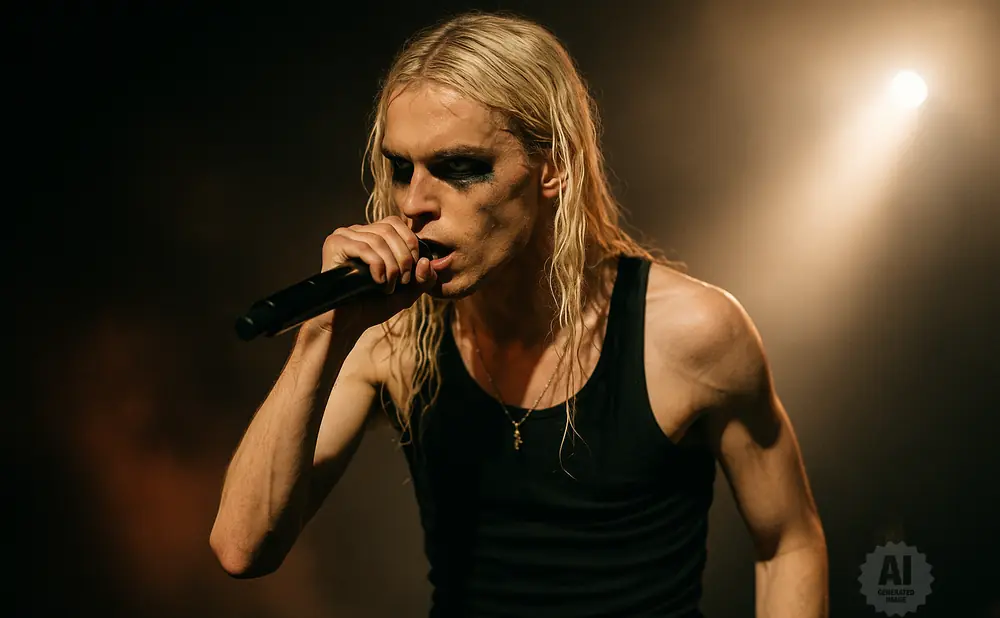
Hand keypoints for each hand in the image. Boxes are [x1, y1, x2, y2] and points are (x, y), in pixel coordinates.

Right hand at [307, 216, 437, 335]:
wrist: (347, 324)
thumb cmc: (373, 306)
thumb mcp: (407, 291)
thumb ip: (424, 278)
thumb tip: (427, 261)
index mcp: (370, 235)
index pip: (394, 222)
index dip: (409, 242)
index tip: (412, 269)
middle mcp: (355, 232)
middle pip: (388, 230)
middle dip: (403, 257)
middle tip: (402, 281)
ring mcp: (343, 236)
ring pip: (378, 240)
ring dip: (391, 266)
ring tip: (388, 287)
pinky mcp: (334, 245)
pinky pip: (364, 248)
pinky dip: (377, 266)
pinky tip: (377, 282)